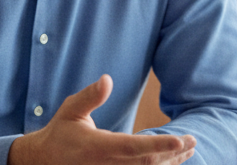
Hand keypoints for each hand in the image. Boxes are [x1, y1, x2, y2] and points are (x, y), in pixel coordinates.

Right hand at [8, 74, 196, 164]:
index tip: (180, 140)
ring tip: (188, 149)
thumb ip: (90, 96)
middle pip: (147, 164)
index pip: (134, 148)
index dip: (159, 146)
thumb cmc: (61, 133)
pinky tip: (172, 161)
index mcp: (98, 148)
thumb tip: (107, 79)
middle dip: (173, 153)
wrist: (44, 161)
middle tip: (192, 140)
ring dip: (170, 163)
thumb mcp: (71, 110)